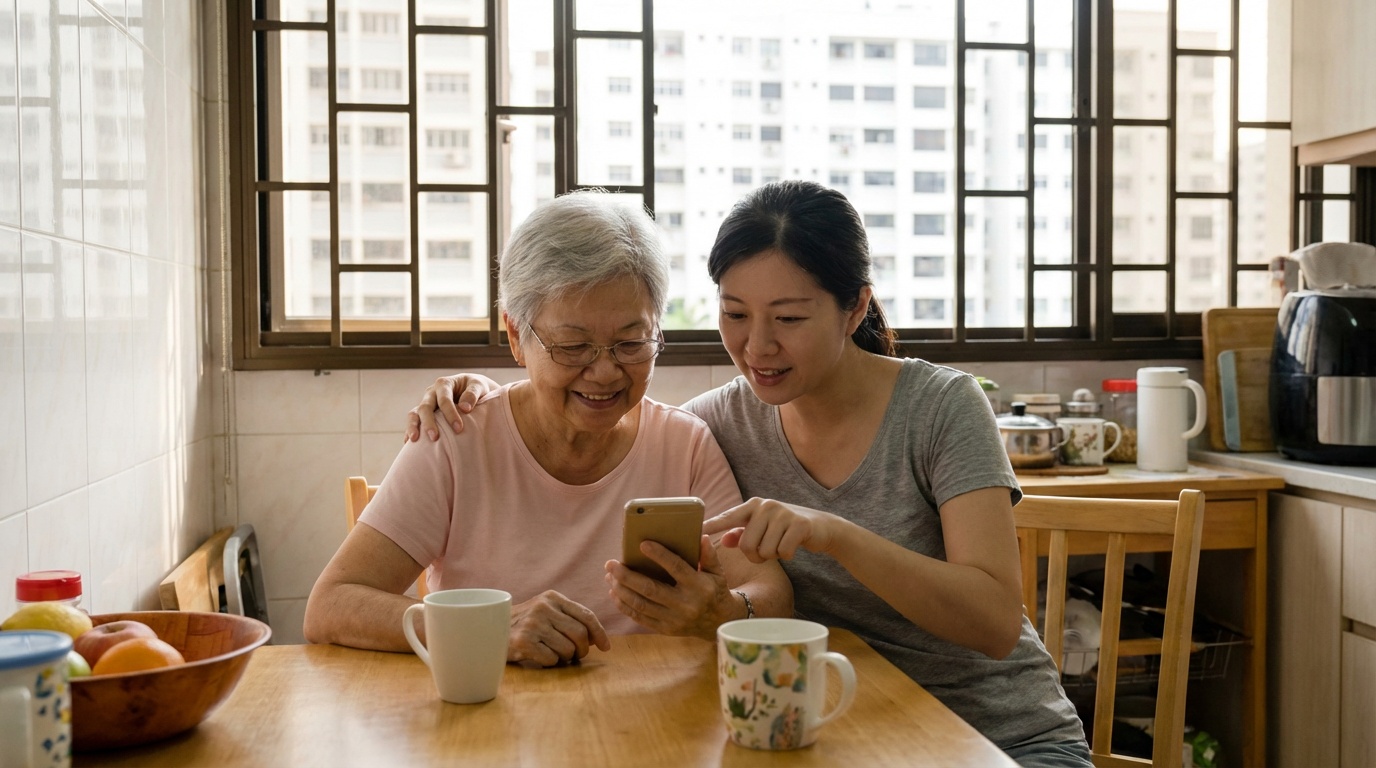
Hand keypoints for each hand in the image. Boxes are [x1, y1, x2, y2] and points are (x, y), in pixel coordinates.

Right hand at [404, 374, 497, 441]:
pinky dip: (409, 431)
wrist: (473, 389)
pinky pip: (413, 422)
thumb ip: (473, 394)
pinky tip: (408, 443)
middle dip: (429, 422)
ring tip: (414, 440)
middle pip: (425, 407)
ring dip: (413, 426)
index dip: (450, 414)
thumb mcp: (479, 385)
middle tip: (435, 438)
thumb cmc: (477, 388)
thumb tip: (465, 408)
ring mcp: (426, 403)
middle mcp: (432, 393)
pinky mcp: (424, 414)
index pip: (444, 399)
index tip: (459, 428)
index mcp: (444, 384)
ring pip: (414, 413)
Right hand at [507, 590, 610, 666]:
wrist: (488, 630)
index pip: (586, 615)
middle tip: (575, 655)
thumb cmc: (524, 624)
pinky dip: (550, 662)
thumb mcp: (546, 612)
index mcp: (552, 597)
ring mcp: (532, 624)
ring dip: (564, 657)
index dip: (599, 633)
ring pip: (568, 649)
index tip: (606, 647)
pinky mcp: (523, 642)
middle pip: (580, 634)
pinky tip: (538, 656)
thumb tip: (598, 638)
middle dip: (582, 649)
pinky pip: (552, 659)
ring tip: (552, 653)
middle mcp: (543, 607)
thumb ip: (569, 618)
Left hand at [604, 535, 732, 640]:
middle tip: (611, 563)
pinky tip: (615, 594)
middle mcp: (685, 604)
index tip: (642, 544)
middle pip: (650, 589)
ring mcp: (673, 619)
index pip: (676, 568)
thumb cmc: (715, 591)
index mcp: (698, 586)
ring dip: (621, 590)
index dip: (659, 556)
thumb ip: (709, 555)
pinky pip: (640, 618)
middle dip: (627, 576)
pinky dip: (625, 606)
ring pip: (641, 605)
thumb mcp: (717, 572)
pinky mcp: (665, 629)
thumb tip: (701, 537)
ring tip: (609, 577)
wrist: (718, 623)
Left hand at [702, 498, 839, 562]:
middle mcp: (766, 506)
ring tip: (781, 545)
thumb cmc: (786, 528)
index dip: (712, 525)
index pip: (727, 517)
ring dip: (772, 556)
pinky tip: (793, 546)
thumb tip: (723, 540)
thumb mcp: (763, 528)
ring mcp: (783, 513)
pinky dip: (786, 556)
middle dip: (755, 556)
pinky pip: (782, 553)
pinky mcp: (799, 525)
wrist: (822, 527)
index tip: (695, 531)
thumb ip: (742, 533)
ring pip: (764, 551)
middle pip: (746, 545)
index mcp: (753, 505)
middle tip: (767, 550)